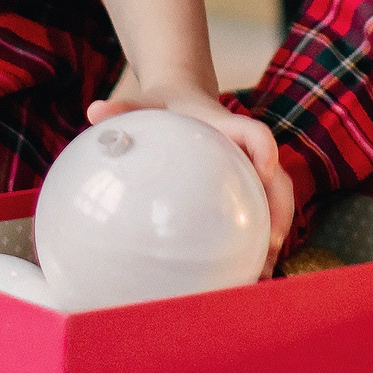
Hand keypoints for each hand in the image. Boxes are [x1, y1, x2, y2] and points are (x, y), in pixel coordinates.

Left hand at [90, 88, 295, 276]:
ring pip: (274, 200)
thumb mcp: (145, 103)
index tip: (265, 170)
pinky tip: (247, 272)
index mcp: (225, 127)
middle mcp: (244, 151)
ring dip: (275, 232)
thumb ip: (123, 107)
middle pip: (277, 177)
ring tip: (264, 270)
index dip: (265, 149)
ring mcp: (248, 172)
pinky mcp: (243, 189)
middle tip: (273, 243)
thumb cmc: (163, 106)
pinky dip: (258, 241)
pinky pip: (259, 212)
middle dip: (280, 209)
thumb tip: (93, 113)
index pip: (255, 133)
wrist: (182, 99)